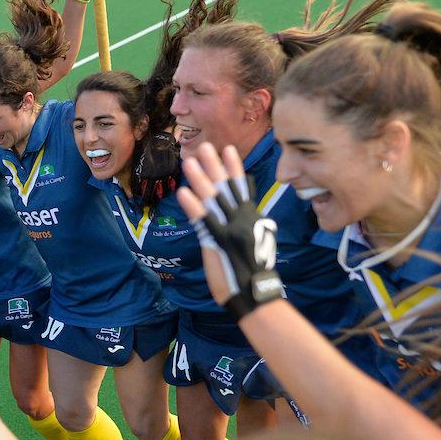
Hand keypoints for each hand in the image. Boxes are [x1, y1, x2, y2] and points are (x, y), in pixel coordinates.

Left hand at [176, 143, 283, 318]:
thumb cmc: (254, 271)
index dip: (233, 168)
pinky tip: (183, 193)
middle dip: (214, 166)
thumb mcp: (257, 242)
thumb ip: (248, 224)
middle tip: (203, 146)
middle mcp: (241, 219)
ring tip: (189, 162)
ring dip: (200, 179)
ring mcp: (229, 230)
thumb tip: (246, 210)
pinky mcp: (217, 243)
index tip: (227, 149)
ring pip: (212, 199)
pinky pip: (202, 222)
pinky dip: (192, 206)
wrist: (256, 293)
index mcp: (252, 218)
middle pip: (225, 187)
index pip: (242, 187)